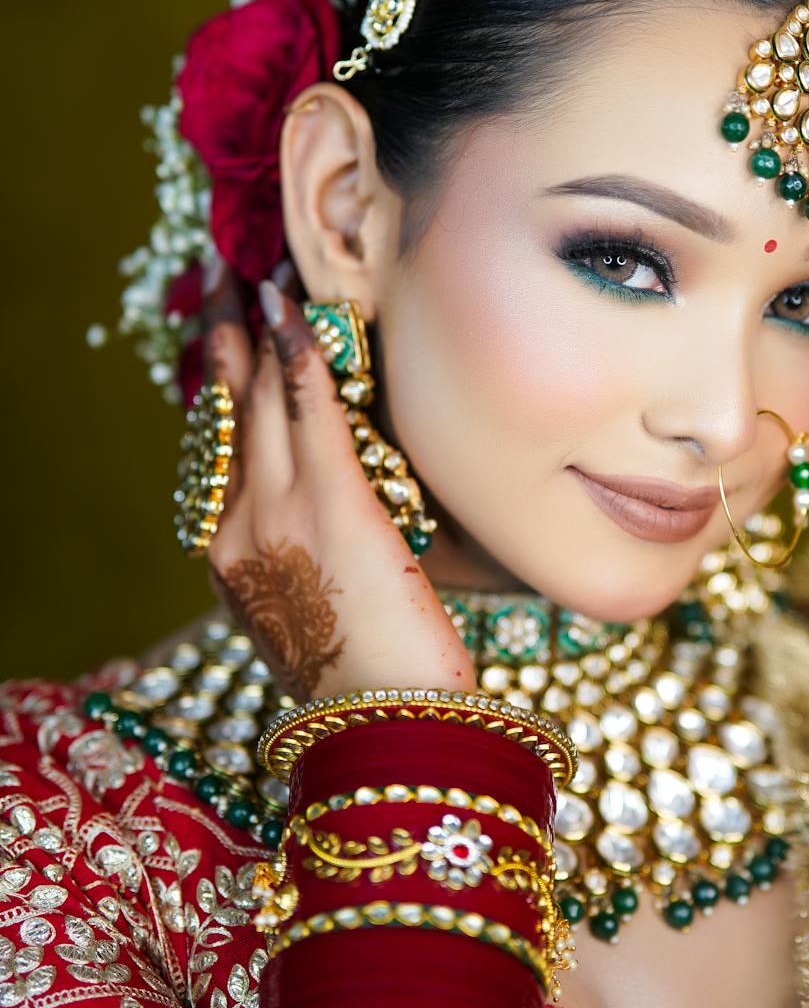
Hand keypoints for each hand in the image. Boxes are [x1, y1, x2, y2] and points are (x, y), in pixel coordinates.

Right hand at [201, 257, 474, 700]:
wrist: (390, 728)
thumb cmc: (371, 683)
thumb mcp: (318, 617)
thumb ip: (309, 561)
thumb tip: (336, 519)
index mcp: (230, 561)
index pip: (218, 456)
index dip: (218, 393)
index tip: (223, 346)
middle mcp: (237, 531)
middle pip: (224, 416)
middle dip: (224, 344)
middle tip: (224, 284)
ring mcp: (276, 515)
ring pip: (260, 401)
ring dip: (261, 333)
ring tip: (263, 279)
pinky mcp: (331, 503)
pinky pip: (308, 410)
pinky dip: (301, 356)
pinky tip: (299, 315)